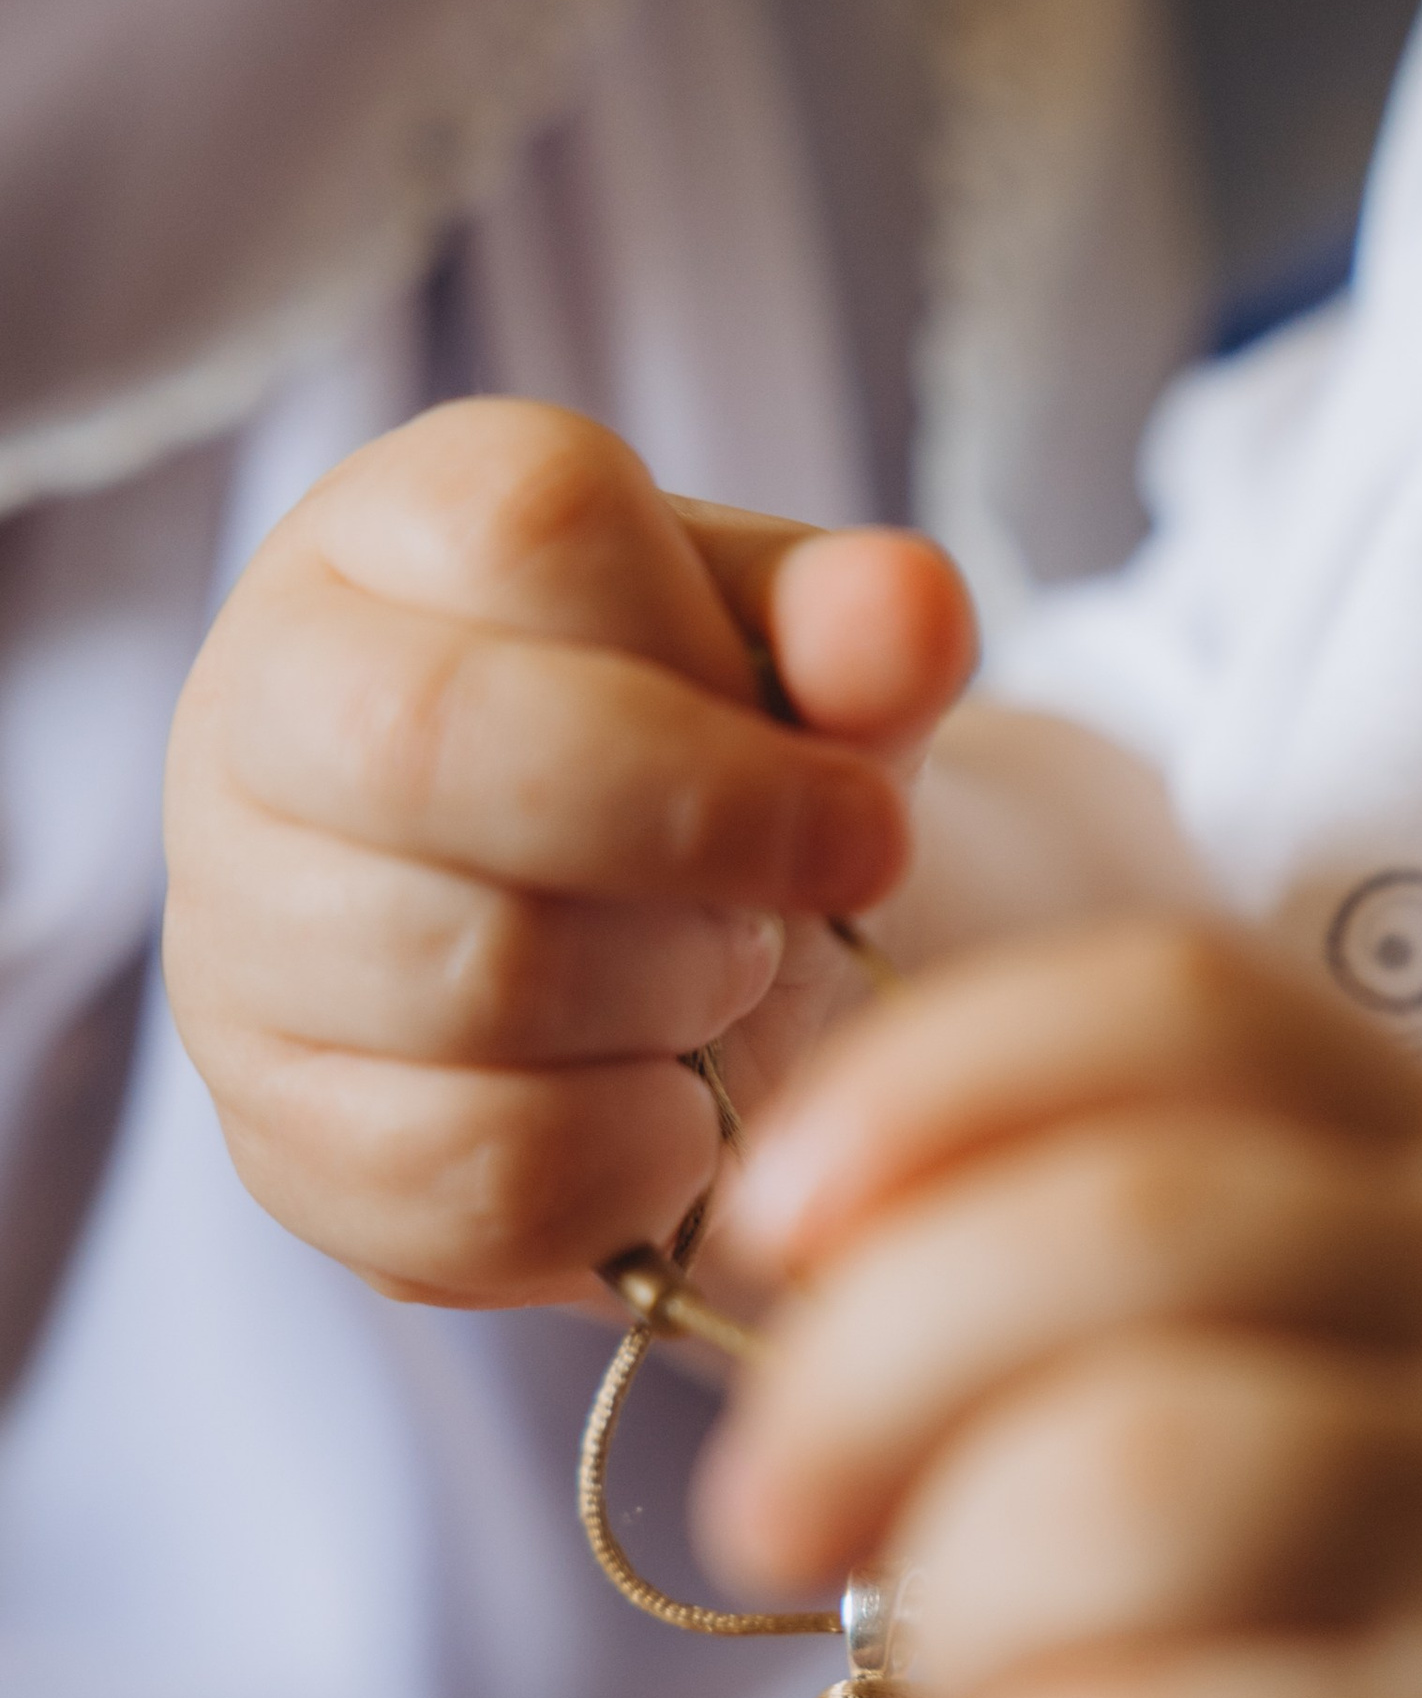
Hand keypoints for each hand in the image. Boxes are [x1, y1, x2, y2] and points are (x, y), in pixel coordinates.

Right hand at [164, 402, 978, 1309]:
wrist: (664, 973)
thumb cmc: (726, 771)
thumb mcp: (819, 673)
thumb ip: (870, 632)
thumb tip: (906, 610)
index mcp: (394, 533)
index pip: (528, 530)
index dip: (721, 676)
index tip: (860, 803)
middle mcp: (262, 710)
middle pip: (439, 745)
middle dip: (696, 843)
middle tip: (801, 903)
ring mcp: (238, 936)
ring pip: (468, 973)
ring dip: (679, 1003)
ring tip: (724, 984)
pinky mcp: (281, 1136)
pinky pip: (475, 1168)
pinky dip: (640, 1159)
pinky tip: (677, 1113)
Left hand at [698, 922, 1421, 1697]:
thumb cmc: (1378, 1618)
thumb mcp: (1297, 1367)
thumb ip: (1099, 1246)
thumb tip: (809, 1219)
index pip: (1175, 1004)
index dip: (923, 1083)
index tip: (774, 1227)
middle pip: (1124, 1224)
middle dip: (861, 1366)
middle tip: (774, 1511)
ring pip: (1128, 1481)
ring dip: (962, 1591)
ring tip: (983, 1675)